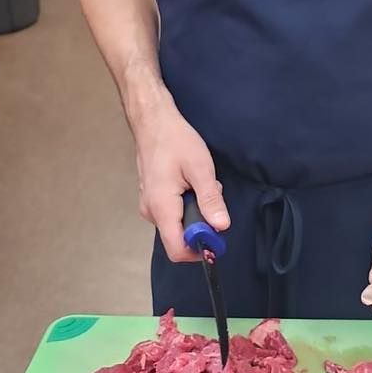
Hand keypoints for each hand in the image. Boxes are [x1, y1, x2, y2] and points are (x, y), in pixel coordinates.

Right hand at [135, 104, 229, 263]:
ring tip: (202, 182)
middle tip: (213, 195)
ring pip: (178, 224)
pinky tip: (191, 181)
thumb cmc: (175, 140)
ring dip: (196, 210)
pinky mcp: (152, 198)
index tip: (218, 236)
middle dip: (202, 223)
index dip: (200, 250)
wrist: (154, 122)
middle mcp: (151, 212)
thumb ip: (211, 200)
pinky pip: (173, 212)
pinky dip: (187, 203)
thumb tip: (221, 227)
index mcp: (162, 208)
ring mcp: (150, 205)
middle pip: (180, 238)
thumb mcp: (200, 168)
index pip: (177, 250)